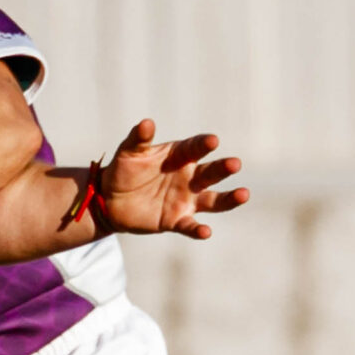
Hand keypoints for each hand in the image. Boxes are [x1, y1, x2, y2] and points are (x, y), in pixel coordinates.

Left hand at [98, 119, 248, 238]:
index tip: (212, 141)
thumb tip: (146, 123)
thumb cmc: (123, 170)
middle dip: (223, 168)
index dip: (204, 144)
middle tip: (235, 164)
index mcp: (180, 156)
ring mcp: (186, 199)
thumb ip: (138, 139)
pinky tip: (205, 231)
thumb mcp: (128, 152)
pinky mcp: (177, 220)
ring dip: (228, 198)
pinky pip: (190, 225)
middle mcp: (189, 177)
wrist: (111, 200)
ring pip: (213, 200)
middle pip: (211, 172)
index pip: (195, 148)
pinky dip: (198, 229)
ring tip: (244, 194)